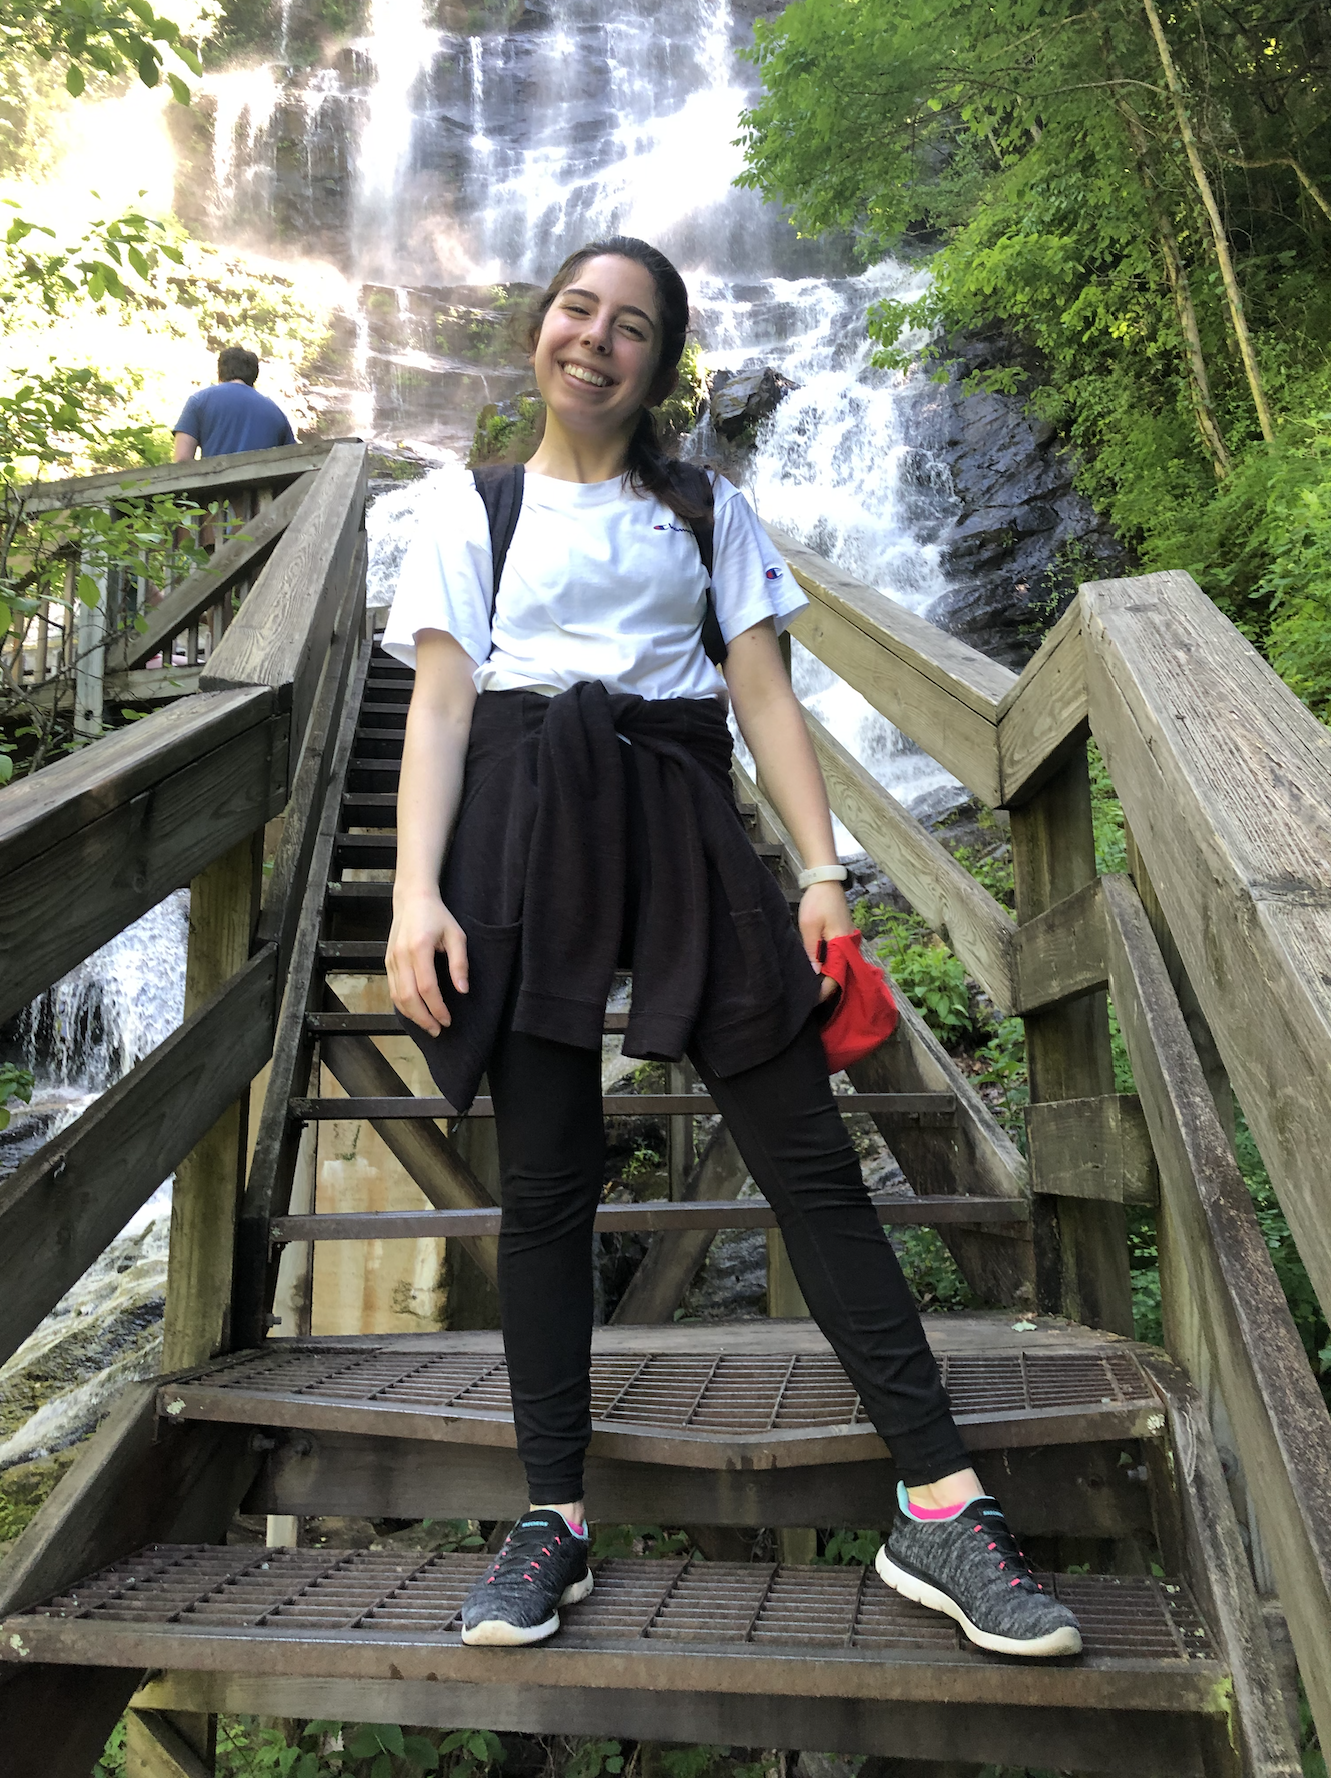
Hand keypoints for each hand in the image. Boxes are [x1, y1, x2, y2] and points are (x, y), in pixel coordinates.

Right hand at [387, 891, 468, 1035]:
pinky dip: (403, 1005)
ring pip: (397, 996)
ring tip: (428, 1026)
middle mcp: (401, 956)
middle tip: (437, 1030)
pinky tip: (415, 1012)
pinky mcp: (387, 962)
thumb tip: (462, 991)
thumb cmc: (438, 916)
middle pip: (408, 997)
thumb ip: (460, 964)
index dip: (437, 1008)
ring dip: (412, 1015)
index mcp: (419, 948)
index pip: (427, 987)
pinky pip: (393, 989)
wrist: (412, 900)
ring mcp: (391, 960)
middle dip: (423, 1018)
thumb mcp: (456, 935)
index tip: (448, 1020)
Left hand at [798, 879, 855, 1001]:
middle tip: (809, 998)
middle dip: (827, 986)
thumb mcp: (809, 926)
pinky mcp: (843, 937)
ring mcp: (848, 941)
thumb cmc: (817, 902)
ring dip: (828, 977)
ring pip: (840, 965)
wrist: (826, 881)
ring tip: (812, 988)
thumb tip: (815, 973)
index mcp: (842, 944)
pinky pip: (838, 957)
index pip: (837, 976)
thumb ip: (812, 950)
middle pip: (840, 973)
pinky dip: (830, 966)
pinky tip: (818, 972)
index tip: (812, 1001)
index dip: (825, 990)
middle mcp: (849, 945)